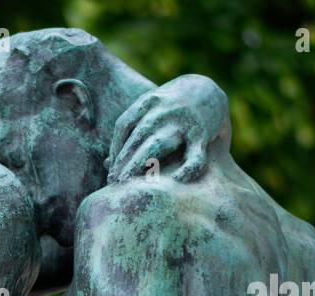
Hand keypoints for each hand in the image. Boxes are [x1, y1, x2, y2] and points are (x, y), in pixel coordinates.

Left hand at [107, 74, 229, 184]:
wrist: (209, 90)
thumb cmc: (169, 110)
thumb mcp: (148, 113)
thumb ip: (130, 133)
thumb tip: (106, 164)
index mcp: (148, 101)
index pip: (124, 124)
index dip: (115, 148)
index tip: (110, 170)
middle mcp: (164, 110)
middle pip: (137, 137)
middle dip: (124, 161)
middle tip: (113, 183)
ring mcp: (183, 120)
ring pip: (158, 144)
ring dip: (141, 166)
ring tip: (131, 187)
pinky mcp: (202, 133)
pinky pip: (194, 154)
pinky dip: (187, 169)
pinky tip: (177, 182)